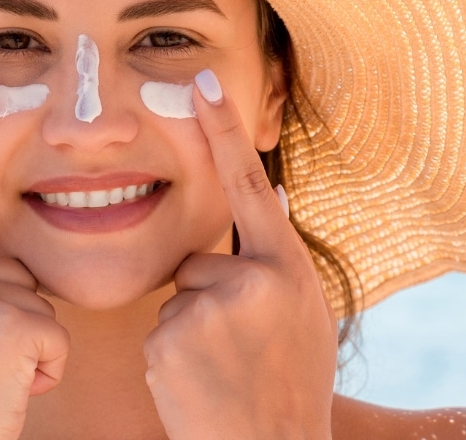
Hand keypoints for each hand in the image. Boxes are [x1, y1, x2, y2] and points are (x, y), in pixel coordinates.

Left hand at [143, 69, 337, 439]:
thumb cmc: (291, 386)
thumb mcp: (307, 317)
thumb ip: (282, 261)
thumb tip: (268, 195)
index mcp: (289, 269)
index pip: (249, 183)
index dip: (224, 129)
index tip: (200, 79)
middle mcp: (254, 279)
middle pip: (200, 260)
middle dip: (208, 297)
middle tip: (239, 350)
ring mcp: (211, 308)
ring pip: (179, 296)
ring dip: (192, 329)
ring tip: (224, 370)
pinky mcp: (171, 338)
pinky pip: (159, 328)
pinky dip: (172, 356)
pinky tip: (200, 383)